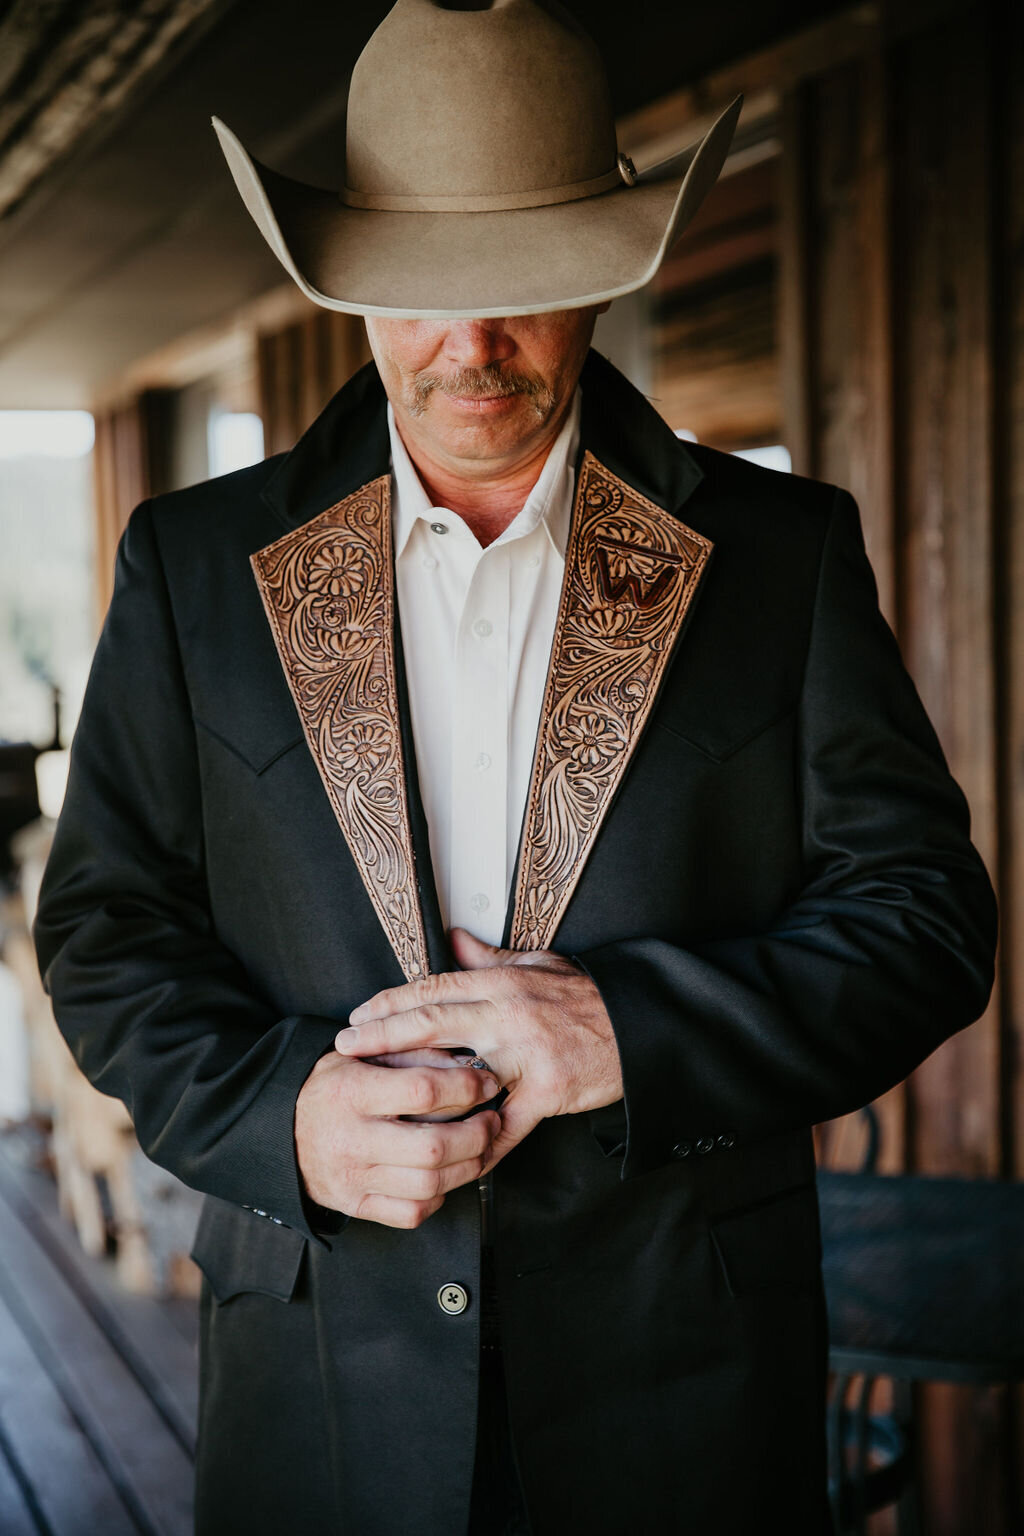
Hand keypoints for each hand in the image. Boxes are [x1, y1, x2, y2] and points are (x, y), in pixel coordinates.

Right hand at [294, 1047, 500, 1228]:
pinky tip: (444, 1175)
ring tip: (478, 1148)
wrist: (281, 1129)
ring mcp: (352, 1178)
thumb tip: (470, 1069)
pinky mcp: (355, 1206)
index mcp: (352, 1092)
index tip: (487, 1083)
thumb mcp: (365, 1055)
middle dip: (477, 1134)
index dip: (466, 1087)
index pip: (423, 1090)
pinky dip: (439, 1196)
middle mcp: (351, 1139)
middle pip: (434, 1146)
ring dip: (468, 1167)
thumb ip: (416, 1055)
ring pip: (430, 1184)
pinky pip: (412, 1212)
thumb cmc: (332, 1087)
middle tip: (491, 1121)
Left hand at [335, 927, 622, 1172]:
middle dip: (383, 1035)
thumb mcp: (539, 964)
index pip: (434, 988)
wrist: (638, 1026)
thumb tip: (453, 940)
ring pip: (461, 1074)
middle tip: (346, 1046)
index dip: (391, 1001)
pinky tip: (453, 1156)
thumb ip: (490, 958)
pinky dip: (480, 1142)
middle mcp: (508, 1015)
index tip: (359, 1013)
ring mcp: (527, 1054)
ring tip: (385, 1101)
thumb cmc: (588, 998)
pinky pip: (507, 1122)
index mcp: (503, 983)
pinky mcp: (547, 1090)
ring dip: (419, 1090)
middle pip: (432, 1023)